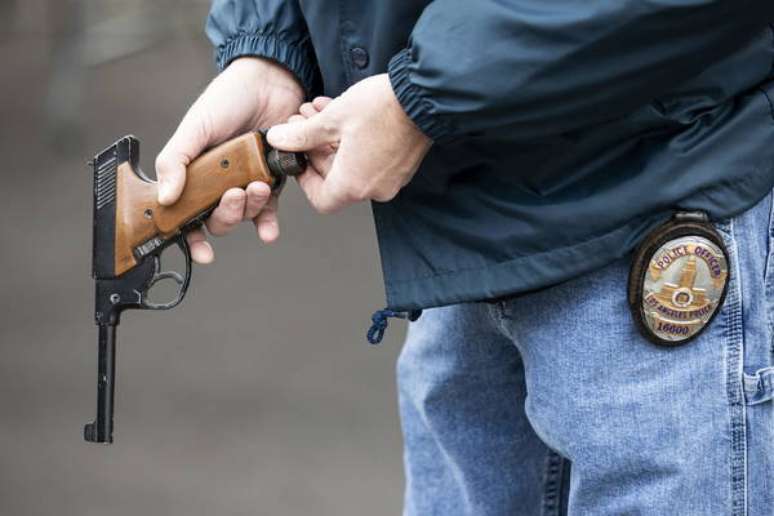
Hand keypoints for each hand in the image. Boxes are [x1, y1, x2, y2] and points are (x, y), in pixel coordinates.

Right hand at [155, 57, 303, 262]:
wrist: (270, 81)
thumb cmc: (227, 99)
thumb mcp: (194, 128)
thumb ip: (175, 161)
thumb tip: (166, 198)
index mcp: (193, 173)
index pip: (186, 214)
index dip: (191, 238)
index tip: (201, 253)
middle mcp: (218, 183)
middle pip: (218, 219)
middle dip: (226, 216)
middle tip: (235, 195)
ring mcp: (246, 182)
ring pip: (244, 214)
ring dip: (250, 209)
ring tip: (258, 185)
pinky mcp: (272, 179)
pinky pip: (268, 210)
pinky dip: (268, 223)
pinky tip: (269, 231)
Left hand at [266, 74, 431, 213]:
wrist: (424, 96)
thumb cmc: (382, 108)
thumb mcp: (332, 119)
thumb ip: (301, 135)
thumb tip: (278, 140)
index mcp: (354, 185)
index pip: (321, 200)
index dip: (305, 181)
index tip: (299, 159)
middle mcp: (374, 189)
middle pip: (336, 180)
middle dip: (316, 149)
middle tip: (304, 123)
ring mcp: (391, 179)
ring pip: (353, 166)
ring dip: (333, 141)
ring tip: (322, 111)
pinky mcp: (402, 166)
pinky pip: (371, 161)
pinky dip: (355, 144)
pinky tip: (345, 115)